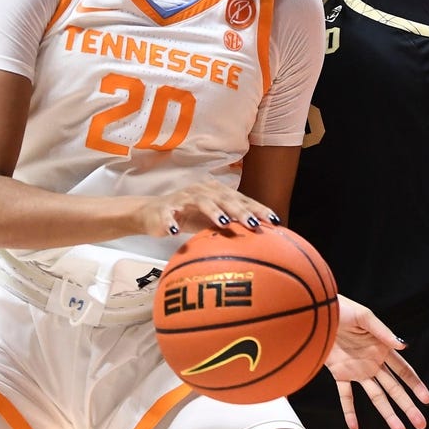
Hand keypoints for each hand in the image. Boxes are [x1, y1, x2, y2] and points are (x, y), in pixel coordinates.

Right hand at [142, 179, 280, 235]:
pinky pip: (168, 215)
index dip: (258, 208)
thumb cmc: (190, 216)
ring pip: (201, 201)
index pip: (242, 199)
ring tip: (223, 222)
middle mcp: (203, 191)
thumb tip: (262, 237)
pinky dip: (172, 223)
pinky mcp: (165, 209)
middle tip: (254, 223)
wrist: (154, 213)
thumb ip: (234, 223)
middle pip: (225, 198)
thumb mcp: (214, 220)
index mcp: (218, 193)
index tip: (275, 220)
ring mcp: (184, 198)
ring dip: (213, 211)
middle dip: (241, 210)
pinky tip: (175, 232)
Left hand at [323, 295, 428, 428]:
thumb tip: (404, 346)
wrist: (315, 314)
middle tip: (421, 423)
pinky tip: (354, 428)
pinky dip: (349, 412)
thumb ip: (383, 332)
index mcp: (382, 348)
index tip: (426, 400)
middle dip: (408, 405)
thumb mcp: (364, 316)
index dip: (415, 384)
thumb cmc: (341, 310)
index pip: (403, 370)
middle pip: (394, 388)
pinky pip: (346, 396)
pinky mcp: (340, 374)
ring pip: (376, 396)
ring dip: (388, 414)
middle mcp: (373, 362)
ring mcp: (357, 370)